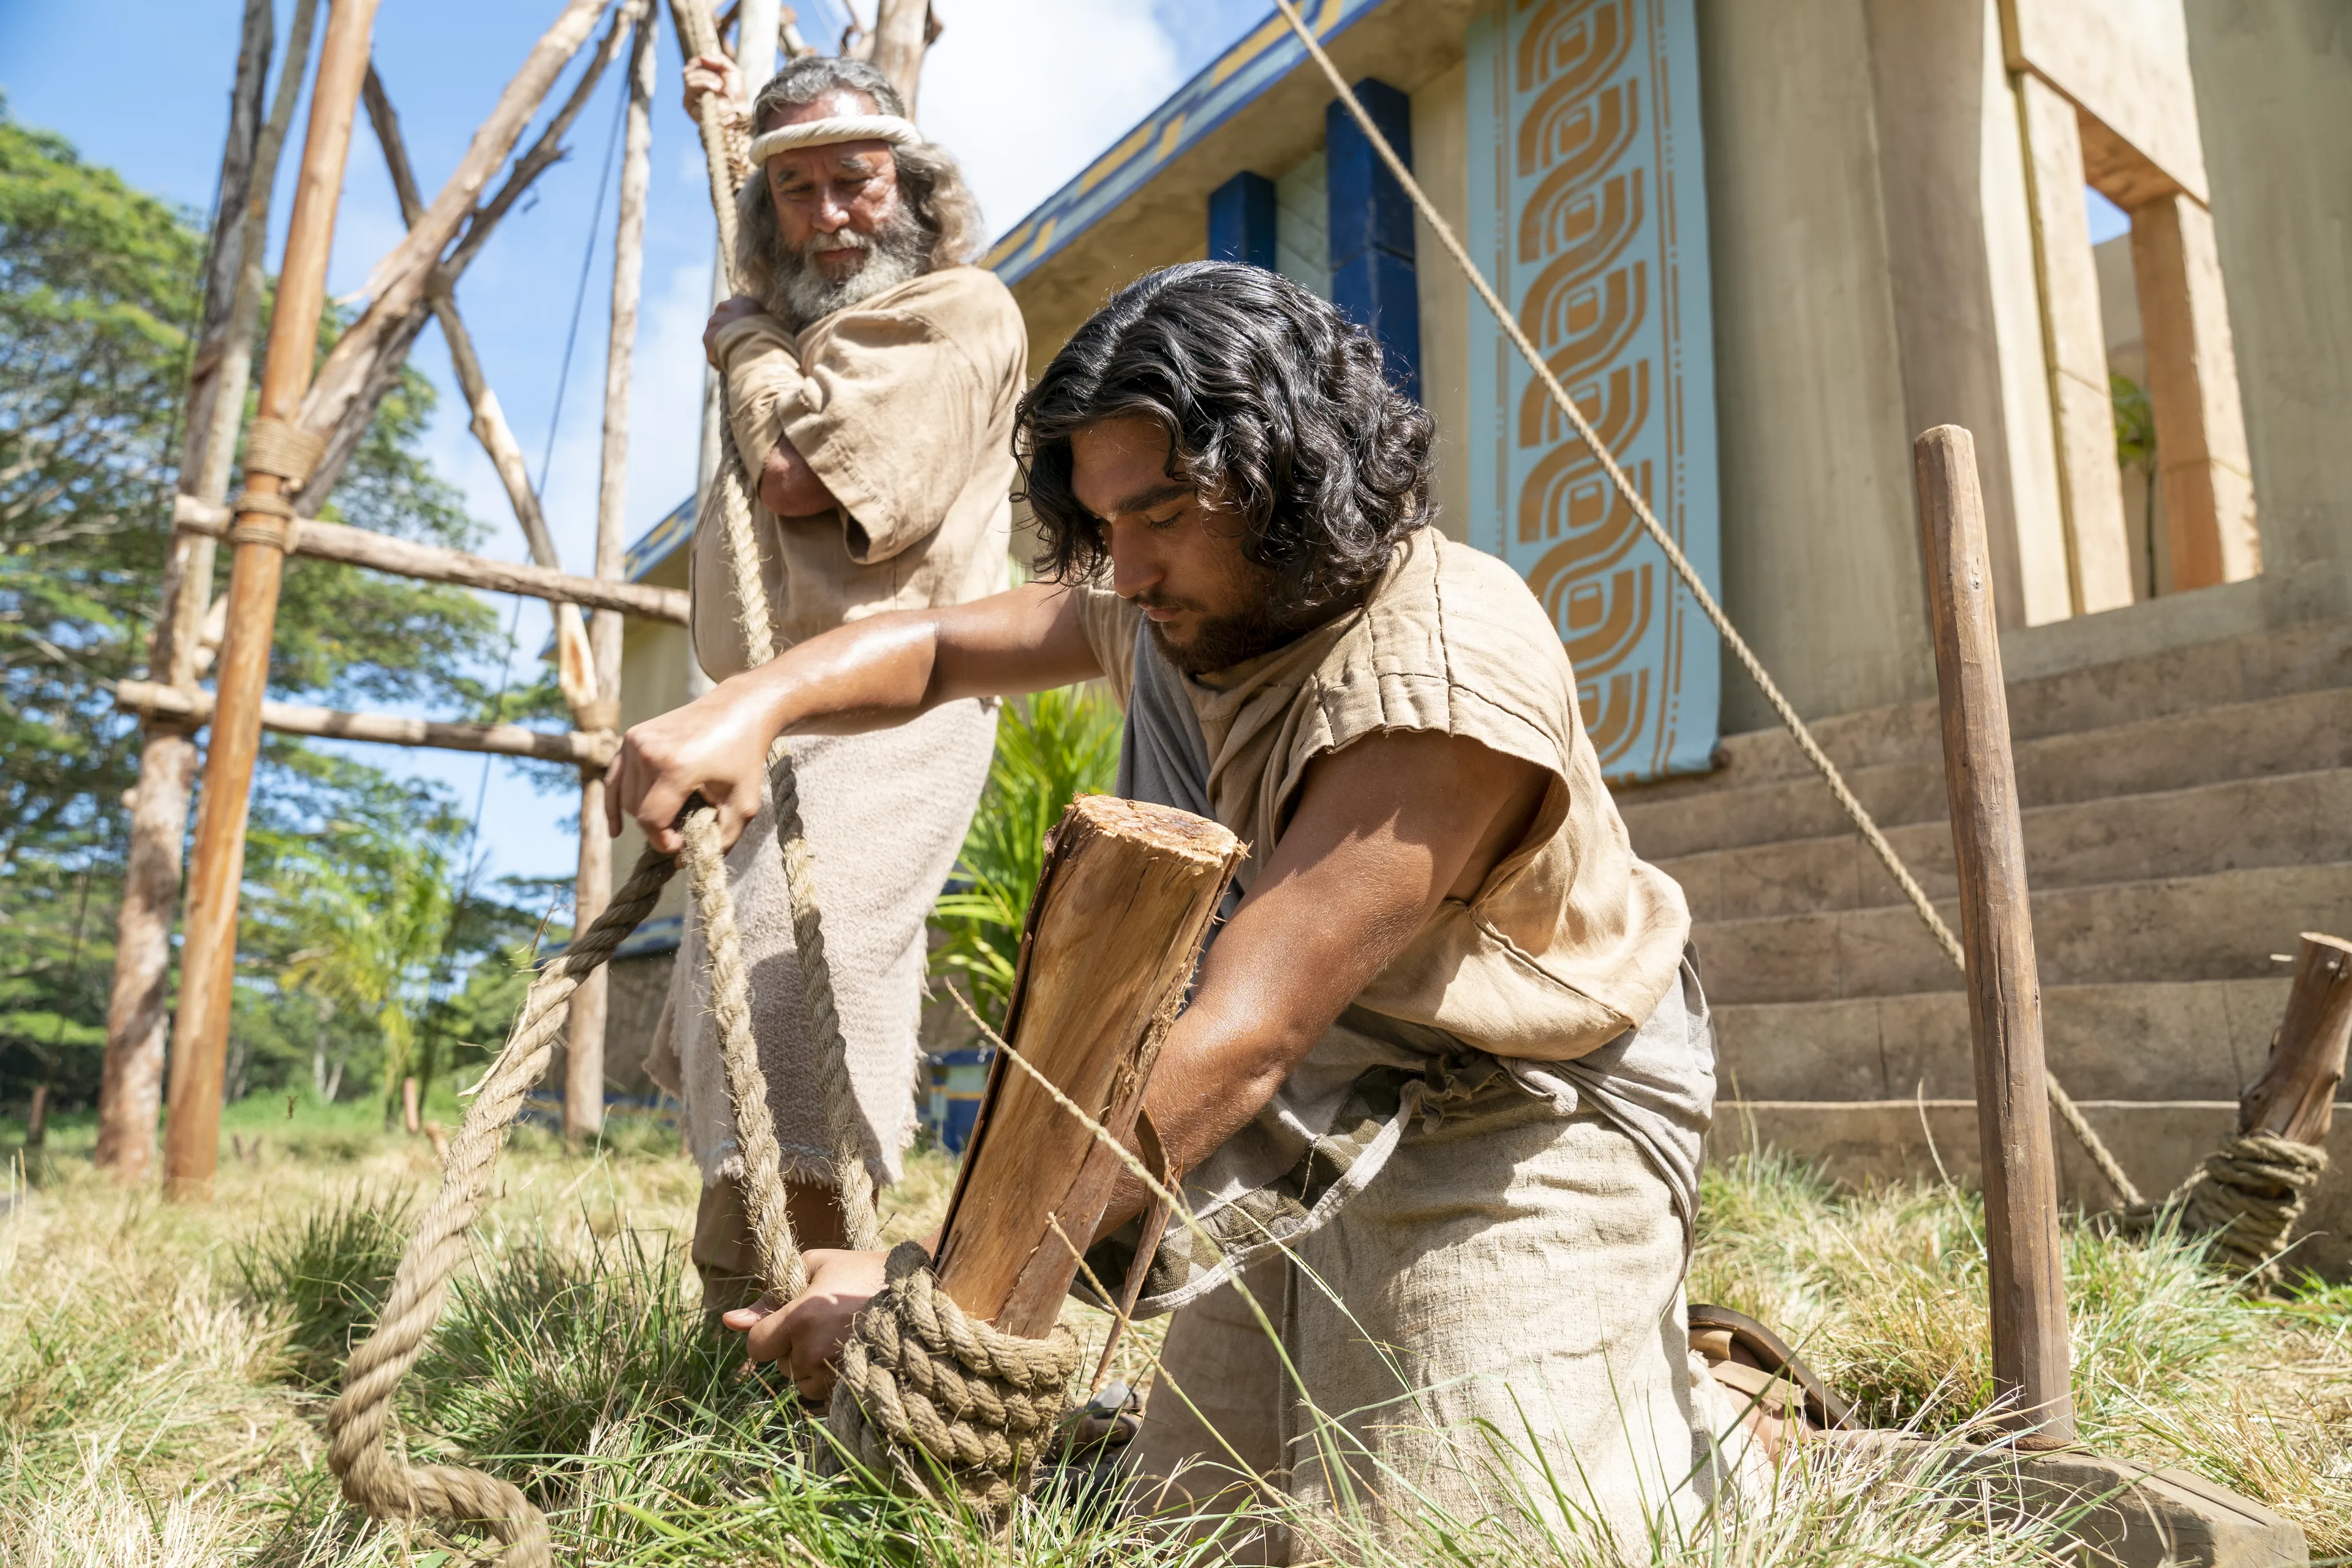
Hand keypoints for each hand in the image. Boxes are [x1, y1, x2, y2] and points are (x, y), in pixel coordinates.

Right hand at [606, 673, 779, 852]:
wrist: (739, 709)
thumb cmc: (744, 756)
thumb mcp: (744, 803)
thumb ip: (721, 839)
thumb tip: (686, 862)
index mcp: (677, 766)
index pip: (651, 820)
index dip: (664, 842)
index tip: (683, 845)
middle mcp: (649, 751)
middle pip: (637, 810)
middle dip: (658, 827)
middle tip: (683, 828)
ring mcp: (636, 741)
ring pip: (626, 797)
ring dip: (644, 813)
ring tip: (675, 812)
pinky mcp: (631, 737)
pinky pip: (613, 779)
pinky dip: (614, 804)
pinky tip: (616, 830)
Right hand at [682, 51, 741, 124]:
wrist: (741, 113)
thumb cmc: (736, 94)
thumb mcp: (732, 71)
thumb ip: (720, 60)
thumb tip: (702, 56)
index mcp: (699, 80)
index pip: (690, 66)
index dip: (698, 61)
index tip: (709, 62)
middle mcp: (692, 90)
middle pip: (688, 72)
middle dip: (705, 73)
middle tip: (720, 82)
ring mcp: (690, 100)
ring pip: (689, 80)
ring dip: (706, 79)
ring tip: (719, 87)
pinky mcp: (690, 108)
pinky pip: (691, 90)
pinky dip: (705, 86)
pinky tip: (715, 93)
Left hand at [704, 294, 769, 368]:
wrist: (755, 346)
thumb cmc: (770, 334)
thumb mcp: (774, 325)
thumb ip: (766, 324)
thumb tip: (767, 328)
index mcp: (742, 302)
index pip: (738, 308)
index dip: (742, 321)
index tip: (748, 332)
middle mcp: (724, 308)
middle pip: (723, 319)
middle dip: (728, 330)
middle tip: (738, 345)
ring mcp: (713, 322)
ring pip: (715, 334)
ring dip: (721, 343)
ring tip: (732, 358)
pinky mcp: (706, 338)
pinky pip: (712, 350)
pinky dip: (717, 357)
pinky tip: (727, 366)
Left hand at [722, 1248, 888, 1404]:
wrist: (913, 1292)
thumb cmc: (861, 1271)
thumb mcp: (815, 1266)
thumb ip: (770, 1296)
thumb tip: (730, 1321)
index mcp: (800, 1319)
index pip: (756, 1346)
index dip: (767, 1335)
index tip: (788, 1322)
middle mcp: (813, 1352)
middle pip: (780, 1366)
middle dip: (794, 1348)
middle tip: (824, 1323)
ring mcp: (834, 1375)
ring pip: (801, 1384)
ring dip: (811, 1367)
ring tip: (839, 1339)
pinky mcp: (853, 1390)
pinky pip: (824, 1397)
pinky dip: (831, 1381)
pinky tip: (849, 1357)